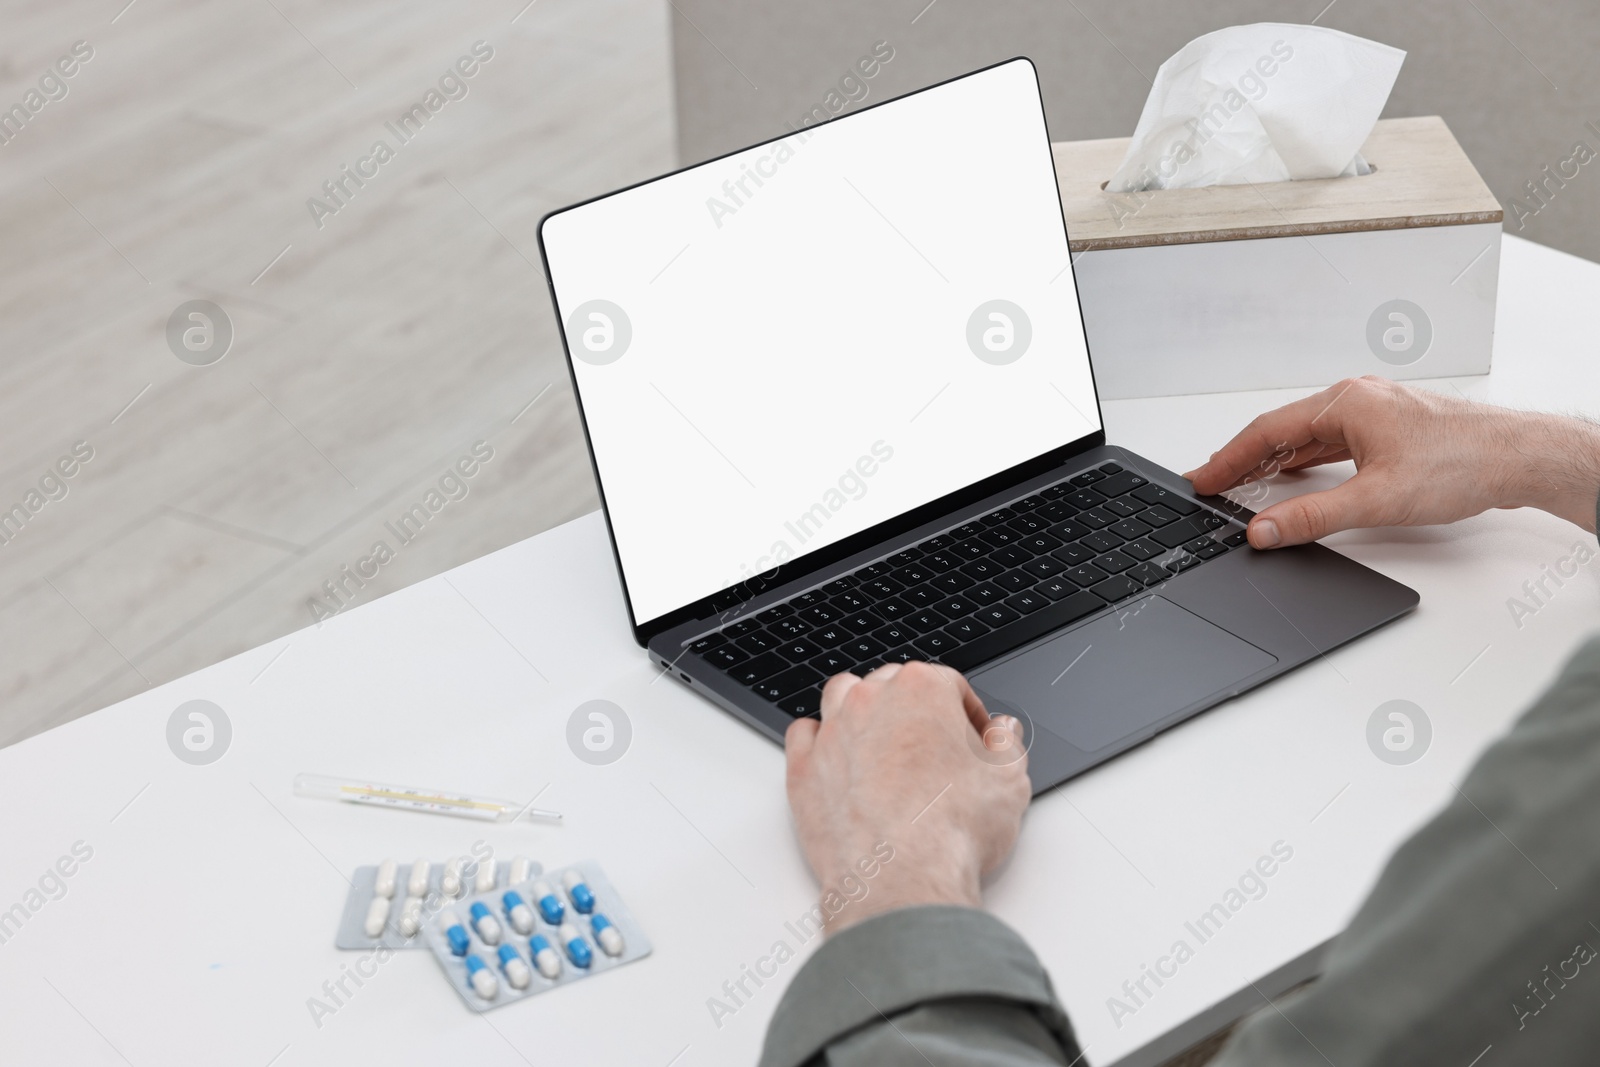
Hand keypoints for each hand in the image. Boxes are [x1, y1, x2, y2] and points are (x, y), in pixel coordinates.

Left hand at [784, 661, 1029, 935]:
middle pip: (893, 685)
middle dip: (916, 709)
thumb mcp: (1009, 780)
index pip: (948, 683)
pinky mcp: (803, 768)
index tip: (975, 738)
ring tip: (884, 743)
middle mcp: (870, 701)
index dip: (967, 712)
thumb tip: (1003, 731)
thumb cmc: (952, 830)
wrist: (902, 879)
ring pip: (842, 696)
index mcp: (921, 690)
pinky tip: (840, 759)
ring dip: (862, 711)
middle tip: (935, 747)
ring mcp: (831, 733)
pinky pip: (804, 735)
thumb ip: (1008, 744)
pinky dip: (820, 740)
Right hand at [1185, 376, 1599, 547]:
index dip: (1227, 459)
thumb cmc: (1463, 464)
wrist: (1520, 458)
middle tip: (1210, 484)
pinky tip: (1296, 474)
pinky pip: (1331, 440)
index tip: (1200, 480)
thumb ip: (1313, 517)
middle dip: (1243, 459)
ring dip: (1274, 459)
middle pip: (1282, 430)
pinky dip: (1305, 459)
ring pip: (1307, 435)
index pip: (1267, 432)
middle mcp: (1357, 399)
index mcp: (1345, 403)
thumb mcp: (1376, 500)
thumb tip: (1264, 529)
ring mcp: (1374, 412)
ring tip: (1242, 482)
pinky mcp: (1390, 429)